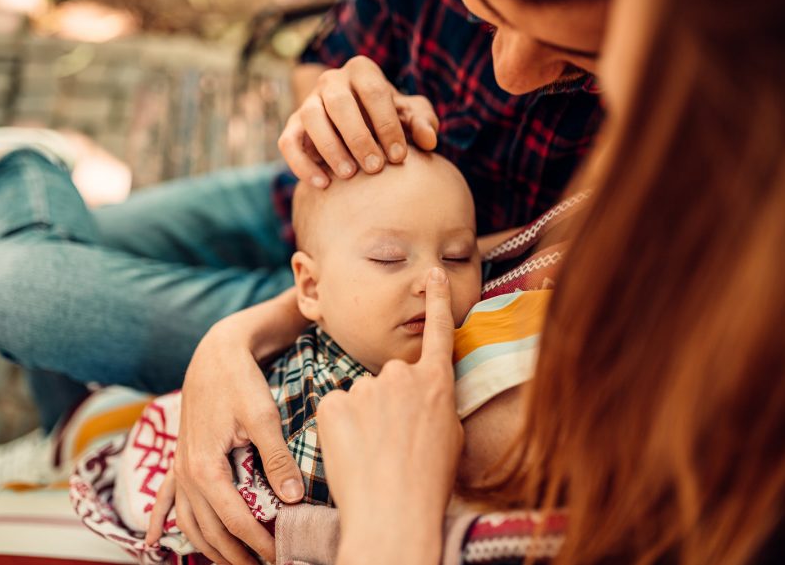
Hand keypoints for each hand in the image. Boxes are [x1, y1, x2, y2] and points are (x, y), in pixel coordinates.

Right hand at [156, 293, 307, 563]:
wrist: (216, 353)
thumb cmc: (240, 382)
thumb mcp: (263, 417)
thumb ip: (276, 458)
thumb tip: (292, 499)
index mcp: (205, 468)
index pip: (235, 519)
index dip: (259, 542)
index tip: (282, 555)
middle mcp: (187, 473)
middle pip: (210, 529)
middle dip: (236, 554)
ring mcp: (180, 468)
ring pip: (190, 522)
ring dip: (209, 548)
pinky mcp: (181, 459)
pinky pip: (168, 499)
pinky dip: (161, 522)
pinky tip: (154, 543)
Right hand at [278, 55, 438, 186]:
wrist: (359, 124)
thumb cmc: (388, 117)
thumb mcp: (410, 115)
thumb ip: (422, 122)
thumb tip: (429, 140)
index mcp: (362, 71)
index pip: (373, 92)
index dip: (387, 124)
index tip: (399, 156)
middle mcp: (331, 81)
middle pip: (339, 103)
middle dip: (358, 137)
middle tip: (375, 167)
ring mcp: (308, 103)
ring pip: (311, 119)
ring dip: (330, 148)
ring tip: (349, 175)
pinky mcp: (292, 127)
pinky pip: (288, 143)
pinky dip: (301, 165)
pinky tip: (323, 185)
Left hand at [316, 267, 462, 564]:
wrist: (392, 511)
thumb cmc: (428, 483)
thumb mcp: (450, 438)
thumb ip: (436, 405)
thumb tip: (426, 396)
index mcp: (435, 385)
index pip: (438, 332)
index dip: (437, 300)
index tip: (435, 273)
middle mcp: (402, 376)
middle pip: (388, 378)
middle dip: (386, 402)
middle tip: (391, 441)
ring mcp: (366, 387)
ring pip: (359, 395)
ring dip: (362, 418)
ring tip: (371, 454)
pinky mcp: (334, 402)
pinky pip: (335, 409)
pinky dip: (339, 428)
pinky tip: (350, 452)